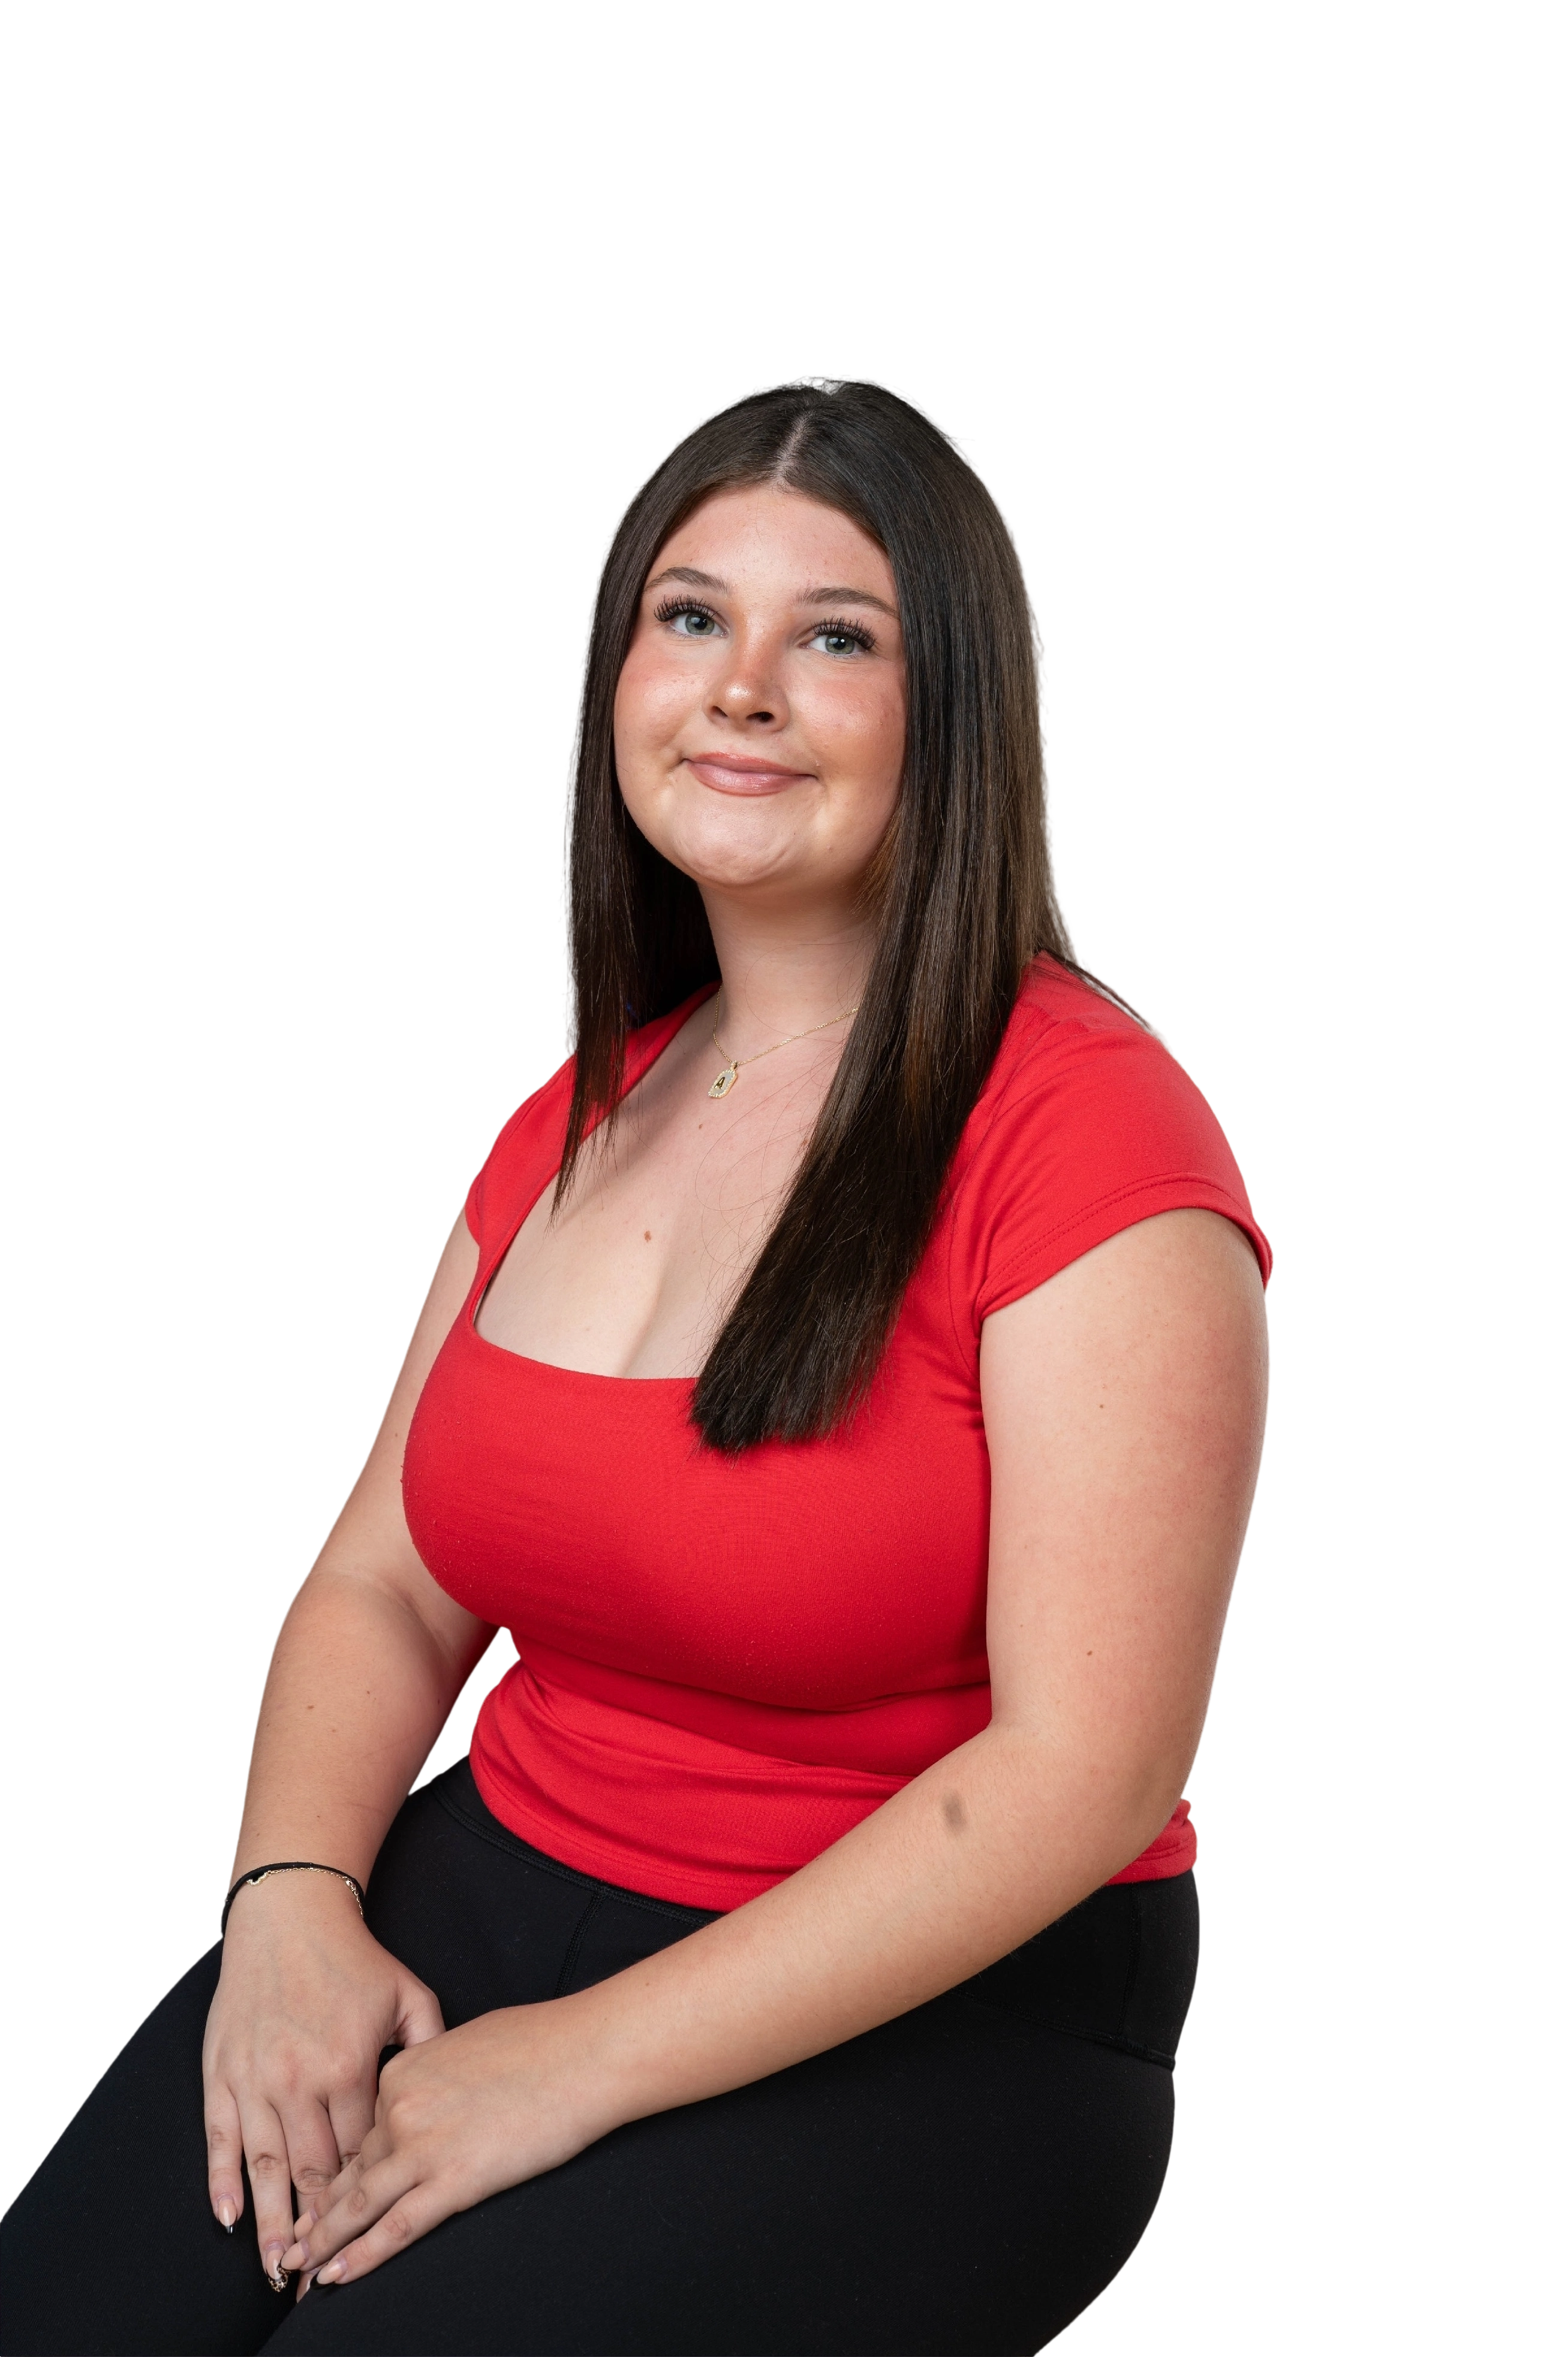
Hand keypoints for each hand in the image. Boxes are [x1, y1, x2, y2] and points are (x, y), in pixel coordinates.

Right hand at [202, 1874, 444, 2291]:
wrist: (289, 1918)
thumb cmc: (355, 1959)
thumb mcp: (409, 1996)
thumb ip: (429, 2049)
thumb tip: (447, 2094)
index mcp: (349, 2066)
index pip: (361, 2151)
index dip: (367, 2192)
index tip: (371, 2228)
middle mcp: (299, 2080)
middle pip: (312, 2171)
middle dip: (319, 2226)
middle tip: (321, 2276)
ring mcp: (257, 2079)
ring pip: (264, 2167)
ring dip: (271, 2222)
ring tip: (278, 2270)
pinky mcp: (223, 2072)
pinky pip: (220, 2138)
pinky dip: (222, 2181)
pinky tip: (229, 2217)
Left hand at [280, 1998, 617, 2295]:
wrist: (584, 2052)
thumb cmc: (539, 2041)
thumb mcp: (466, 2043)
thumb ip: (433, 2075)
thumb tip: (431, 2096)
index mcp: (402, 2072)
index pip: (359, 2132)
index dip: (334, 2171)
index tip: (312, 2199)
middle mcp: (400, 2109)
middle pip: (351, 2172)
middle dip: (317, 2216)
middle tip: (288, 2247)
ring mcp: (424, 2146)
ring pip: (359, 2205)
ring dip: (324, 2245)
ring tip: (297, 2271)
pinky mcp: (455, 2180)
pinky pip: (397, 2227)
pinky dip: (361, 2257)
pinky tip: (336, 2278)